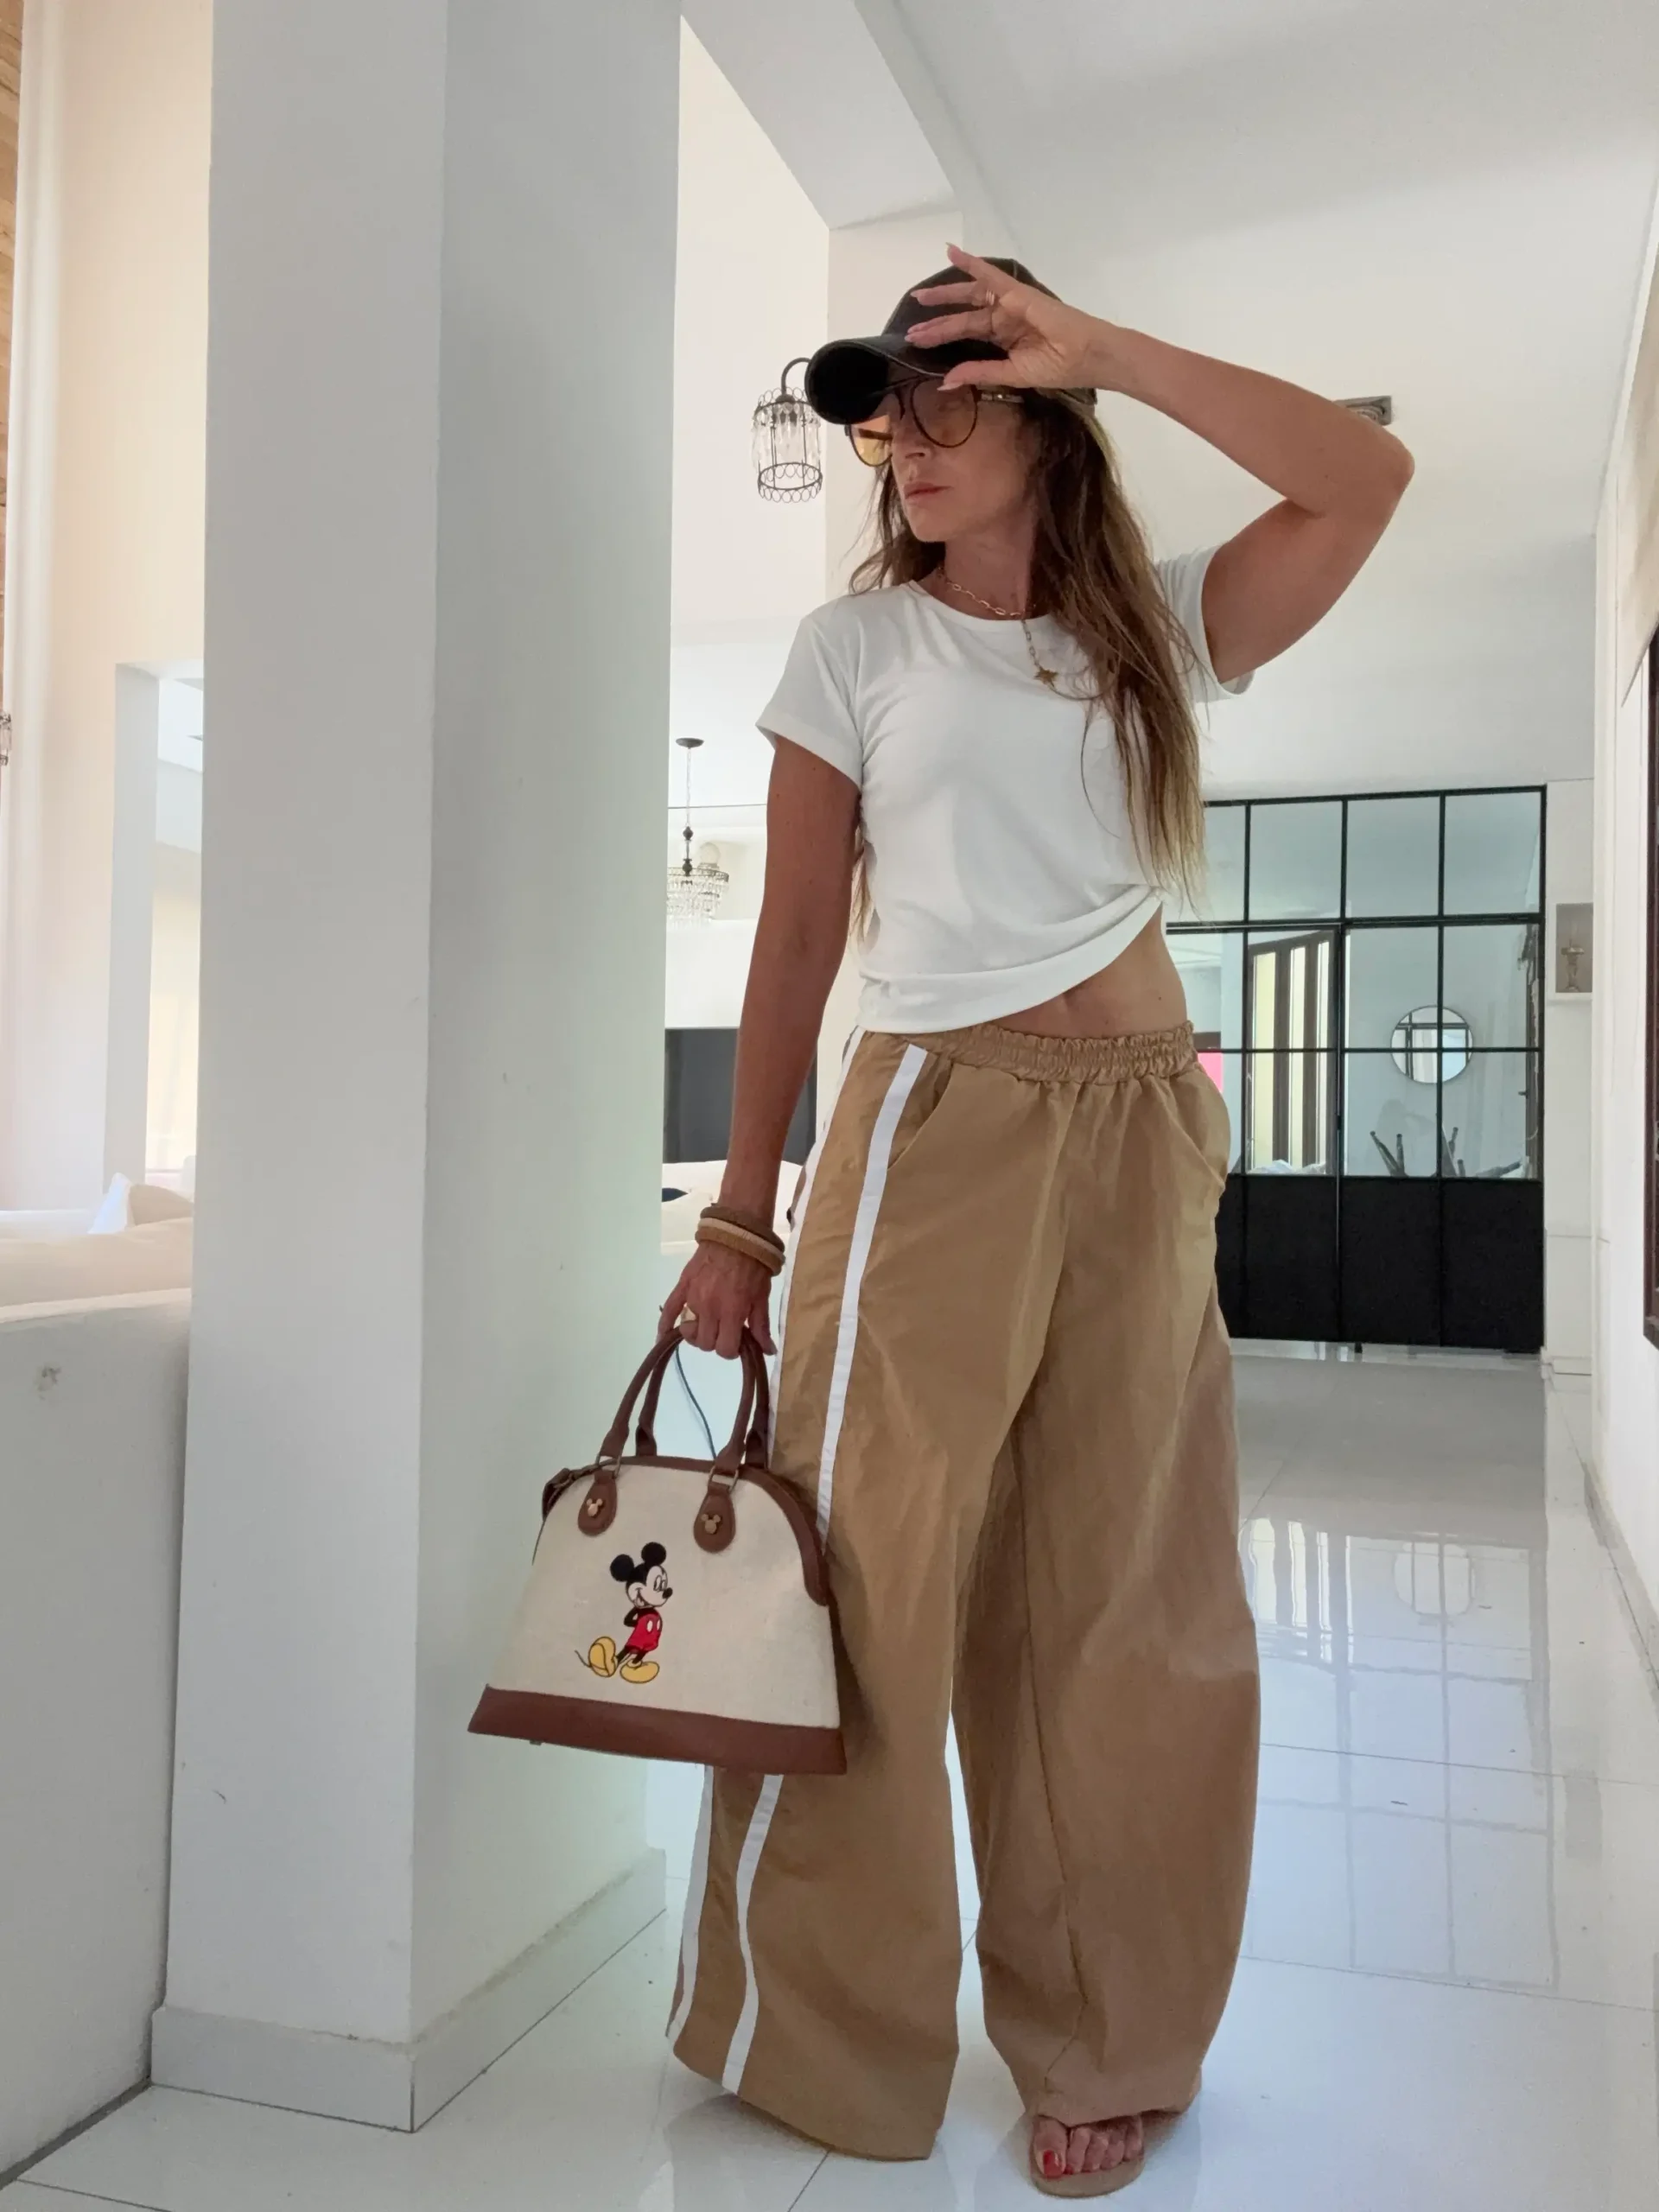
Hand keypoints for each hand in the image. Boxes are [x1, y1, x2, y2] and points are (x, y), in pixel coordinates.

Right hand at [660, 1241, 775, 1360]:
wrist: (736, 1235)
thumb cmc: (754, 1266)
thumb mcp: (761, 1297)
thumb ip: (760, 1326)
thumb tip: (768, 1351)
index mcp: (732, 1313)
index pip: (724, 1350)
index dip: (731, 1350)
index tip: (736, 1341)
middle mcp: (710, 1309)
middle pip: (705, 1343)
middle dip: (716, 1341)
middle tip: (723, 1330)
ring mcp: (693, 1298)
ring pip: (689, 1331)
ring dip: (698, 1332)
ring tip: (707, 1323)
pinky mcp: (682, 1287)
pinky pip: (668, 1310)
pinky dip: (664, 1325)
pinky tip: (663, 1336)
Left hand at [907, 243, 1113, 392]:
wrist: (1087, 355)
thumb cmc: (1059, 367)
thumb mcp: (1012, 375)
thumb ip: (980, 373)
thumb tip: (946, 381)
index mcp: (1004, 340)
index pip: (968, 336)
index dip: (944, 338)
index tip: (919, 344)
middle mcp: (1004, 319)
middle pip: (964, 317)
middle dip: (937, 321)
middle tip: (911, 327)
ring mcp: (1010, 304)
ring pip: (970, 296)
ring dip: (944, 296)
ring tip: (919, 298)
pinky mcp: (1016, 293)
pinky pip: (989, 274)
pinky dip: (971, 264)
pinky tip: (951, 253)